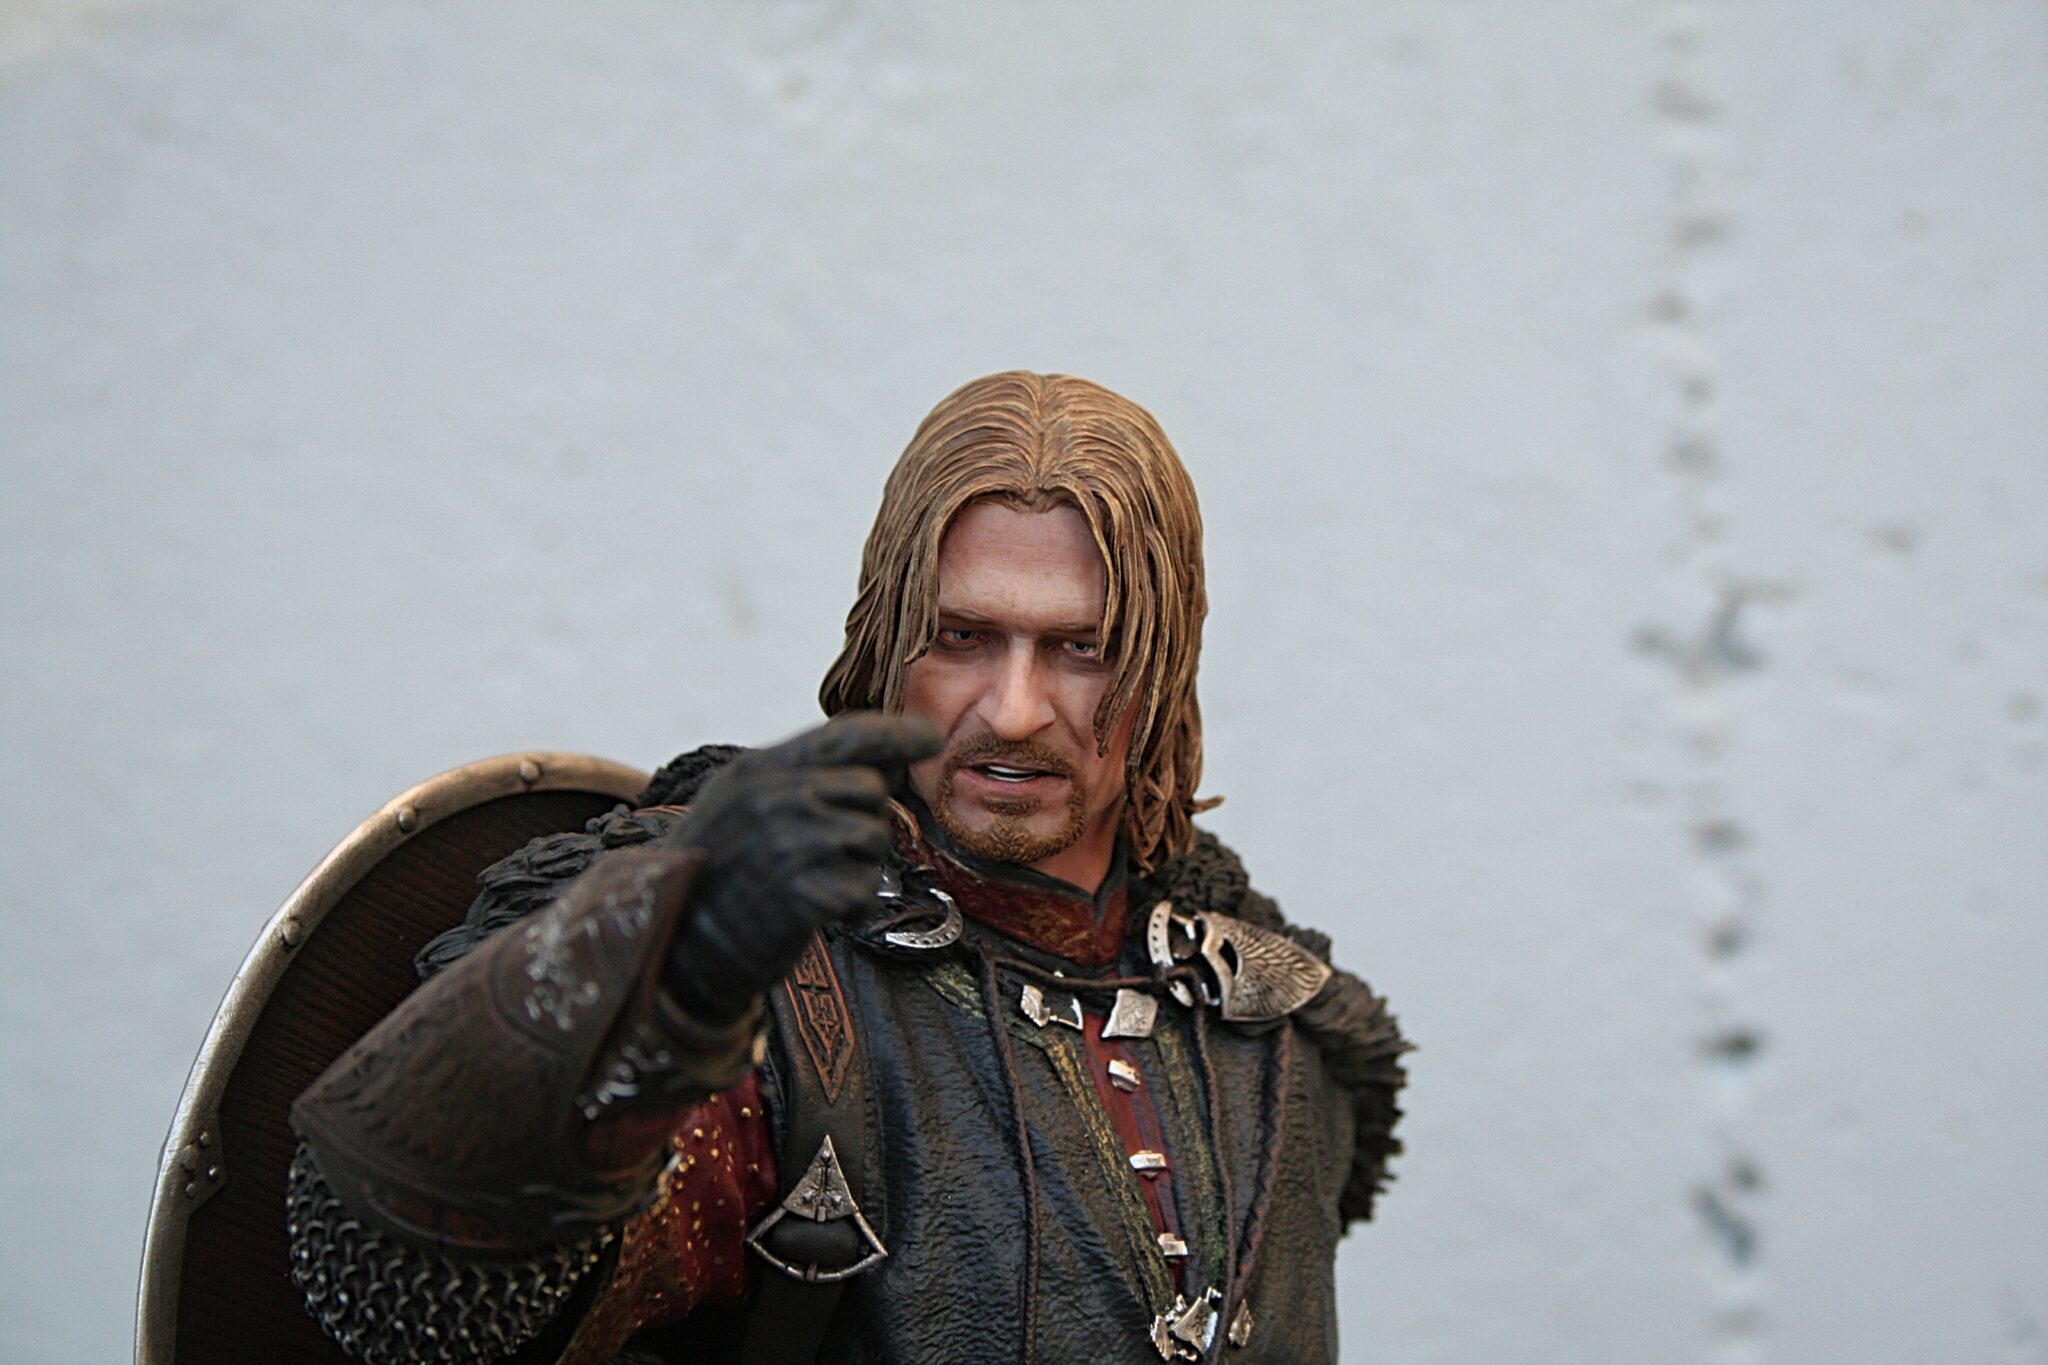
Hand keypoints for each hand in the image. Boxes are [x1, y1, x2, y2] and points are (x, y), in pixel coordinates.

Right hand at [662, 713, 941, 1022]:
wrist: (678, 950)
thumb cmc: (717, 878)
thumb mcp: (740, 809)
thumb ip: (796, 782)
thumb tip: (880, 768)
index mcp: (755, 771)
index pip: (842, 736)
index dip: (895, 733)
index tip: (932, 736)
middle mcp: (773, 798)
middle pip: (869, 789)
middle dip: (863, 821)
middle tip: (827, 854)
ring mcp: (788, 843)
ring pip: (873, 837)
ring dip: (858, 867)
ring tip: (812, 883)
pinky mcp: (804, 893)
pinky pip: (865, 888)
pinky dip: (851, 907)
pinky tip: (814, 912)